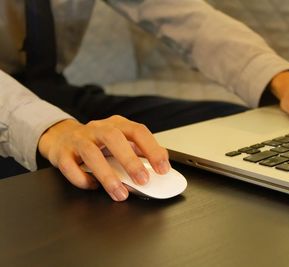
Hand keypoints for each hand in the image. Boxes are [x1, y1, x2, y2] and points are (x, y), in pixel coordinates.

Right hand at [38, 116, 169, 200]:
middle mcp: (97, 129)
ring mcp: (78, 139)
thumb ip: (139, 150)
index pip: (138, 131)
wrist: (61, 136)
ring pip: (91, 154)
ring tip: (120, 193)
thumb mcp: (120, 142)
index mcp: (117, 125)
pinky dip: (82, 179)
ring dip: (107, 176)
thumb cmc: (97, 142)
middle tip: (143, 180)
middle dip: (130, 161)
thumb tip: (161, 163)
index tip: (162, 168)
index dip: (152, 149)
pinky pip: (70, 166)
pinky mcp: (62, 153)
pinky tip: (93, 186)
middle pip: (114, 138)